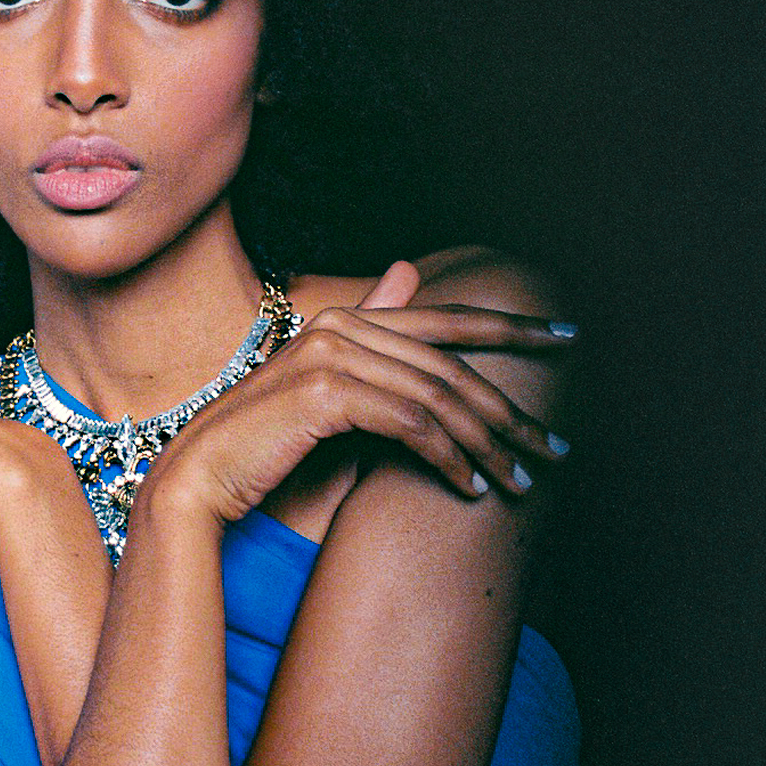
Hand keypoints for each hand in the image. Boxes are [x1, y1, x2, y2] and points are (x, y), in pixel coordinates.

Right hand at [146, 262, 574, 526]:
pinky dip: (448, 457)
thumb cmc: (267, 452)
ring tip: (520, 481)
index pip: (446, 319)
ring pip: (438, 395)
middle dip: (509, 409)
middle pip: (451, 363)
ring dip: (487, 444)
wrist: (198, 483)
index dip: (511, 326)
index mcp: (347, 321)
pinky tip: (469, 486)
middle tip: (555, 449)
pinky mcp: (324, 392)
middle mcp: (341, 326)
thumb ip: (381, 360)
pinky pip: (410, 422)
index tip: (567, 336)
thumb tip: (412, 279)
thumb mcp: (336, 404)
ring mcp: (330, 354)